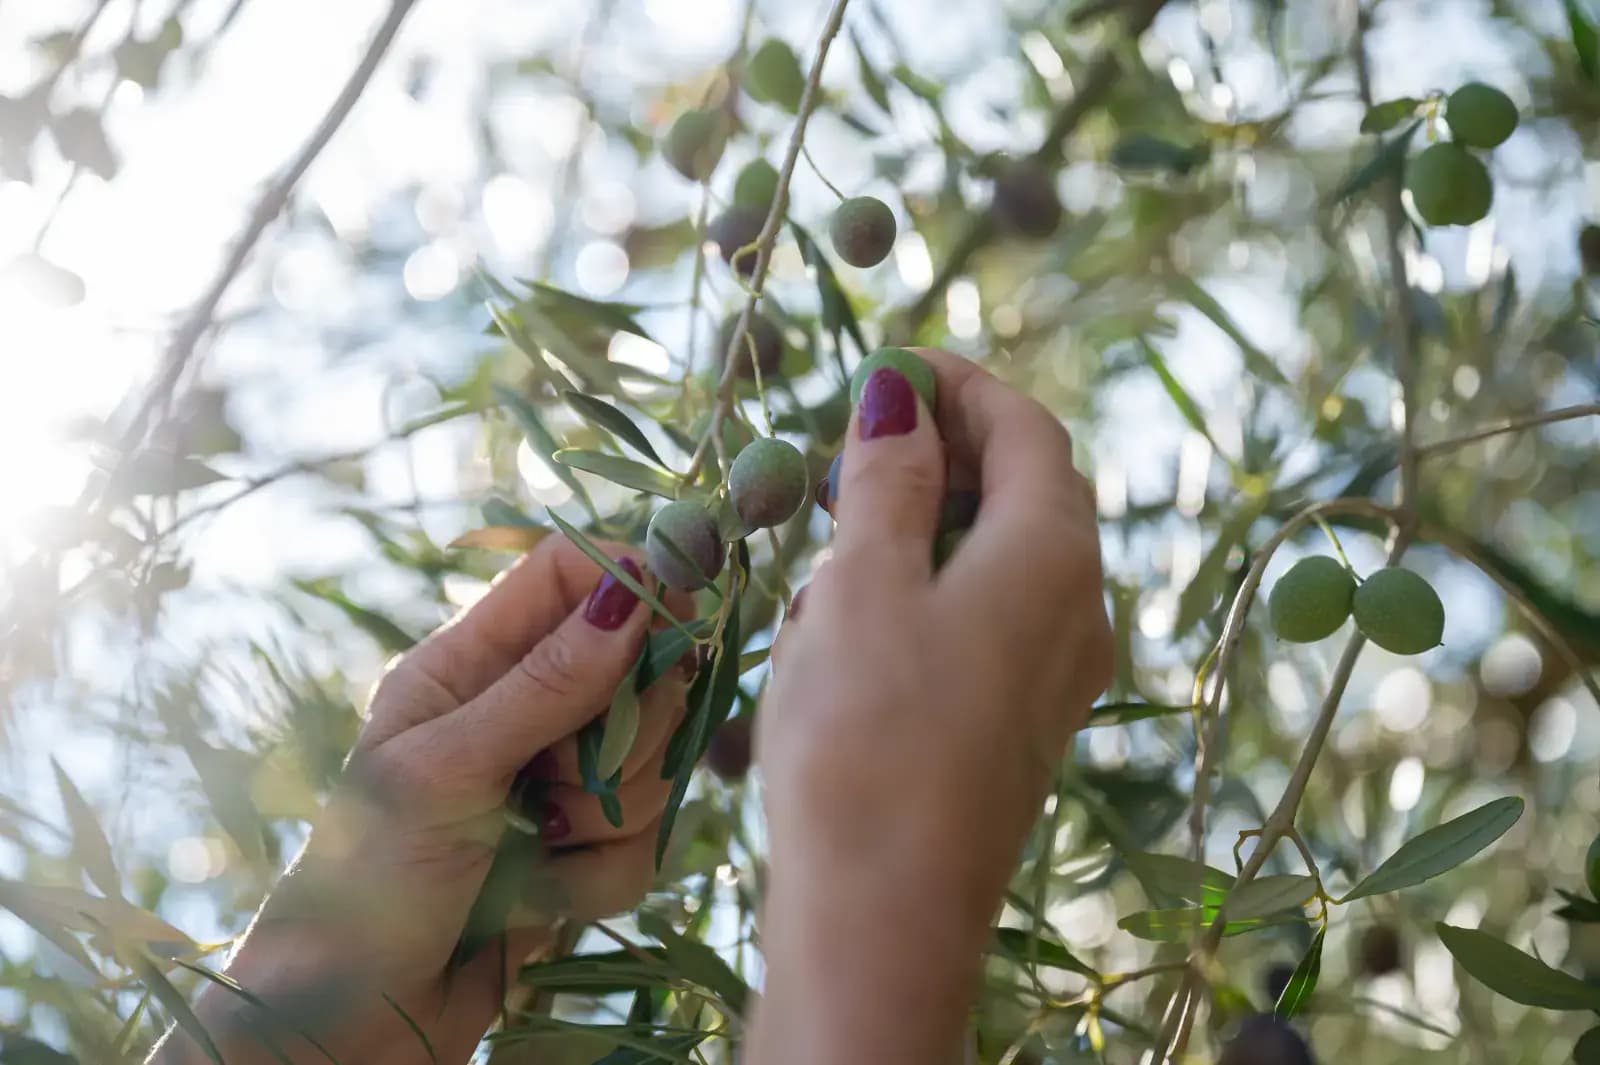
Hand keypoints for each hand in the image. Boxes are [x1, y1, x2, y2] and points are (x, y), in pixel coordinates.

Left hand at [155, 537, 692, 1064]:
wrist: (350, 1029)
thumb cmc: (365, 888)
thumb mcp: (445, 773)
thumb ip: (545, 685)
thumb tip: (631, 594)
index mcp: (468, 666)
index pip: (568, 575)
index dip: (634, 577)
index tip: (688, 606)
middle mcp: (520, 713)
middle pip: (638, 667)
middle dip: (624, 729)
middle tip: (561, 775)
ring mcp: (558, 785)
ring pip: (655, 760)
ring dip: (608, 813)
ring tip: (536, 844)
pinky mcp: (585, 855)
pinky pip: (648, 842)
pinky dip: (600, 876)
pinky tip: (538, 900)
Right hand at [752, 349, 1111, 1063]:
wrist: (885, 920)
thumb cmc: (866, 737)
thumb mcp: (863, 585)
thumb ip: (888, 479)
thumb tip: (902, 393)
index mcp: (1055, 554)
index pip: (1029, 428)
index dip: (961, 382)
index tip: (889, 366)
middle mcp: (1079, 607)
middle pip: (1029, 489)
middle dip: (944, 451)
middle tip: (851, 448)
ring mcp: (1058, 674)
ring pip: (1002, 559)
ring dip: (929, 526)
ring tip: (837, 539)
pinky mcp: (1022, 726)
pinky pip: (988, 623)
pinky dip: (930, 592)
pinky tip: (854, 624)